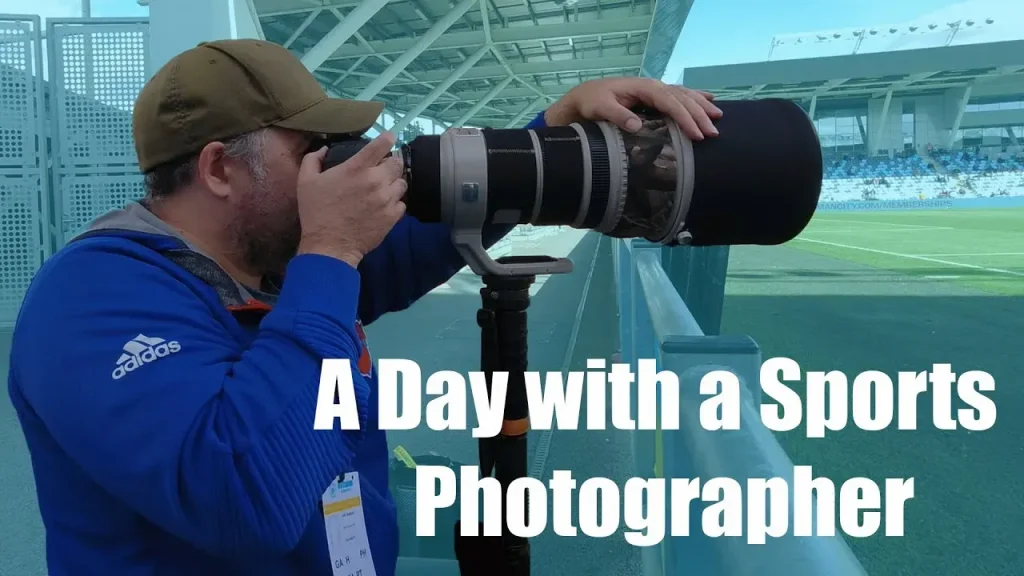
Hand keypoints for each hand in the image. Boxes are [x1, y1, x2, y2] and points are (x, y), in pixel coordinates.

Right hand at [296, 132, 406, 267]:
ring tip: (382, 189)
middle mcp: (376, 181)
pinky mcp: (393, 217)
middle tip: (380, 170)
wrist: (329, 245)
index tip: (389, 138)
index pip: (381, 145)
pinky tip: (383, 206)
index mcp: (356, 168)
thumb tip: (324, 149)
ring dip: (393, 183)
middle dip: (390, 163)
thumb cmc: (316, 212)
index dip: (388, 138)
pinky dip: (395, 202)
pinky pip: (402, 203)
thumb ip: (313, 159)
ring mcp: (387, 199)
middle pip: (397, 163)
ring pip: (401, 183)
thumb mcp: (305, 181)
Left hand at [544, 77, 722, 139]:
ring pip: (684, 95)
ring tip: (718, 118)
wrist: (584, 96)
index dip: (684, 118)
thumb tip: (637, 125)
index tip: (696, 134)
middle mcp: (653, 86)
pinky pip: (679, 95)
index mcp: (643, 87)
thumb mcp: (600, 108)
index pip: (669, 101)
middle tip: (713, 133)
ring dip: (701, 106)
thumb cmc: (591, 102)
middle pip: (681, 98)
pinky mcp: (654, 96)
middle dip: (699, 115)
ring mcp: (655, 89)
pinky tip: (709, 100)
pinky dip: (696, 97)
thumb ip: (618, 116)